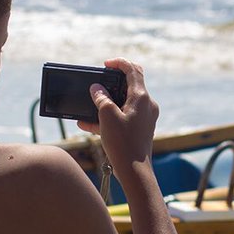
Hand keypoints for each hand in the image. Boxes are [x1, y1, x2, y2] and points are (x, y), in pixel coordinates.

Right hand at [77, 58, 158, 176]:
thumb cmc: (123, 143)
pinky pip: (122, 117)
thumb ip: (101, 98)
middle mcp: (147, 105)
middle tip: (97, 84)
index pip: (133, 70)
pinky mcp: (140, 129)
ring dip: (105, 102)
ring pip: (123, 102)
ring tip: (87, 105)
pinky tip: (86, 124)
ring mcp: (144, 117)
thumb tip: (97, 88)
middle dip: (111, 83)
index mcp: (142, 97)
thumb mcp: (107, 116)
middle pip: (130, 85)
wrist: (134, 171)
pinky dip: (108, 117)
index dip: (119, 63)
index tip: (105, 64)